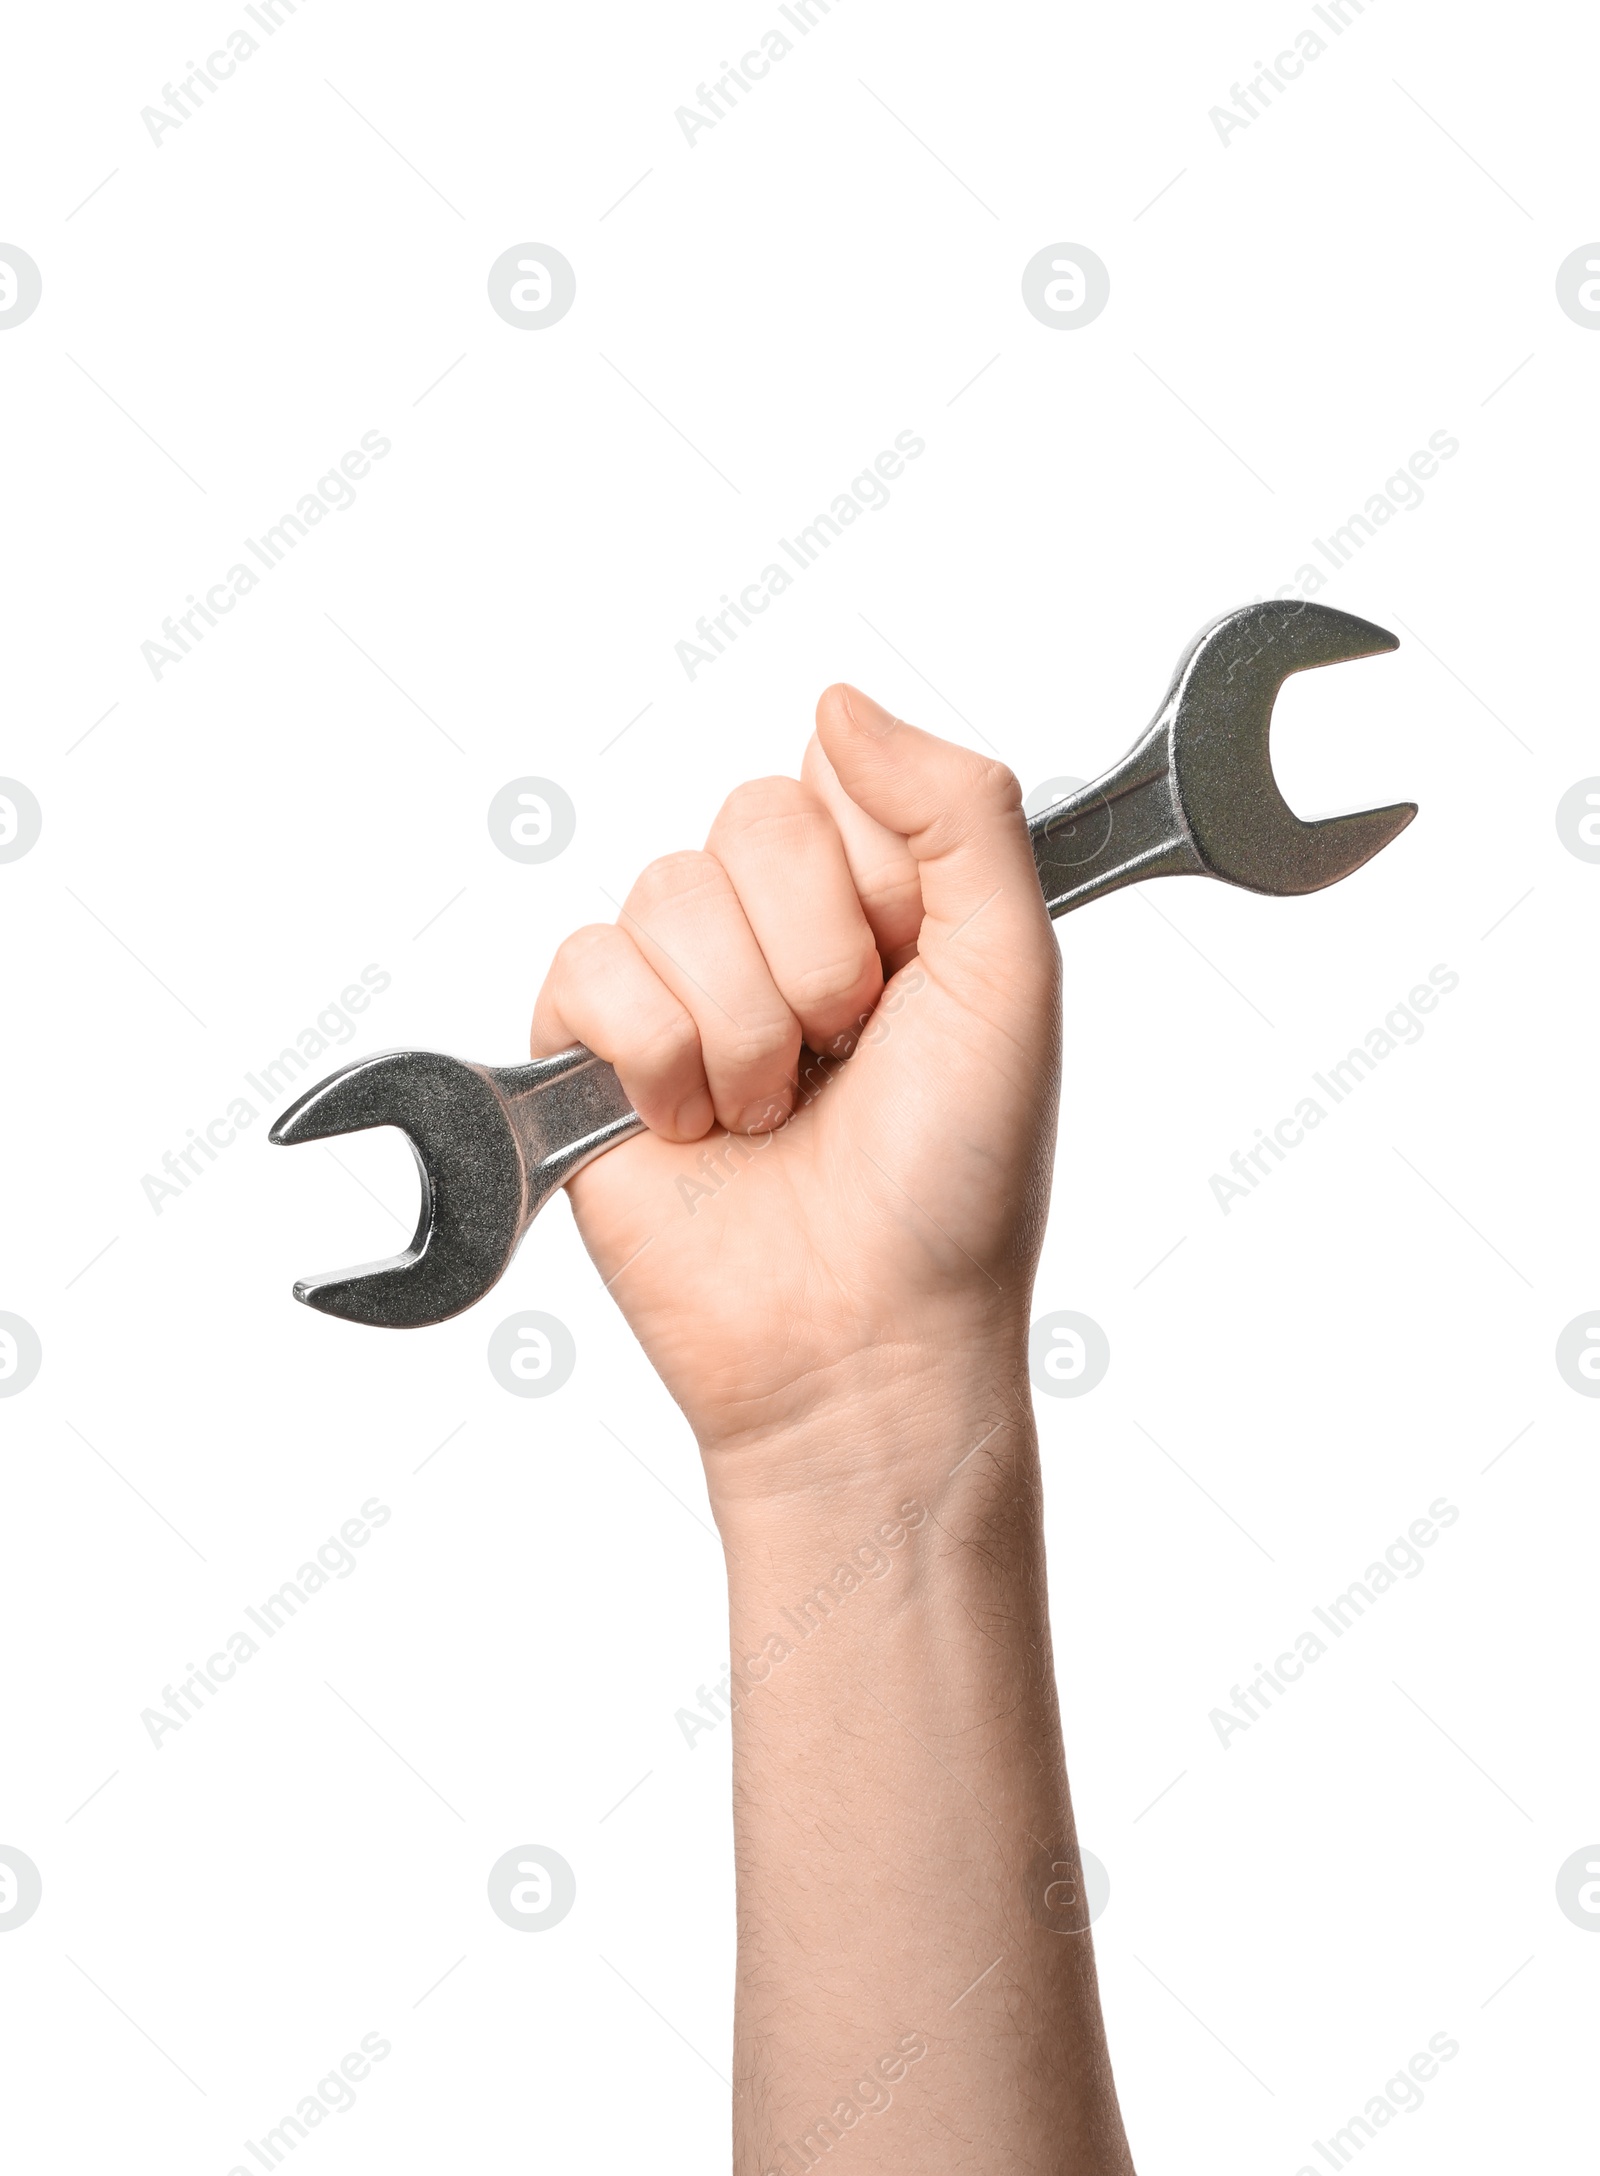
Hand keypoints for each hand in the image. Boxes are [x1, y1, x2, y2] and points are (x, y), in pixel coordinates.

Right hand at [529, 684, 1061, 1491]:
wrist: (867, 1338)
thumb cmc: (958, 1182)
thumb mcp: (1011, 974)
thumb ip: (959, 812)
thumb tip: (836, 699)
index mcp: (879, 900)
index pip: (836, 776)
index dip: (878, 880)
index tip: (911, 979)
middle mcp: (775, 931)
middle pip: (748, 819)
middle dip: (816, 959)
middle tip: (846, 1056)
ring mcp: (679, 988)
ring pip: (668, 894)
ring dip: (744, 1029)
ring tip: (777, 1114)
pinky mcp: (591, 1049)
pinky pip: (588, 966)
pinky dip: (658, 1058)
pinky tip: (698, 1127)